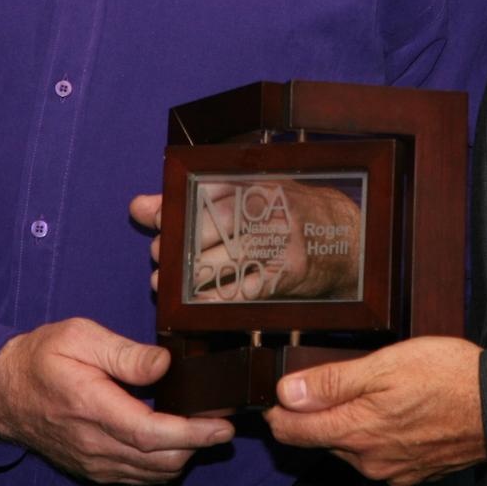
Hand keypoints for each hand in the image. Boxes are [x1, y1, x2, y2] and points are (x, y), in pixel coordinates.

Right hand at [0, 317, 232, 484]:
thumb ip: (124, 353)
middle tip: (221, 423)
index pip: (150, 433)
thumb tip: (164, 364)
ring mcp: (93, 462)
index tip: (221, 426)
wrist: (1, 392)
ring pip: (151, 475)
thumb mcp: (79, 336)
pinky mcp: (93, 469)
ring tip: (201, 429)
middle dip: (196, 445)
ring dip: (181, 456)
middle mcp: (93, 444)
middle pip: (158, 461)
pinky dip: (161, 466)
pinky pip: (136, 478)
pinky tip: (173, 443)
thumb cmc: (42, 357)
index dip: (191, 434)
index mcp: (91, 407)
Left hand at [131, 182, 361, 300]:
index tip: (156, 221)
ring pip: (223, 259)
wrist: (346, 239)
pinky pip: (242, 290)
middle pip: (212, 226)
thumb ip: (191, 200)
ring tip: (170, 281)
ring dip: (188, 276)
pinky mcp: (287, 274)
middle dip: (179, 244)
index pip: (205, 192)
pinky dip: (213, 299)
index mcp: (258, 183)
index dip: (174, 208)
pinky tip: (197, 302)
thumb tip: (140, 206)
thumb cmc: (290, 212)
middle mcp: (270, 209)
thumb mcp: (250, 193)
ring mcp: (280, 243)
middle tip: (161, 255)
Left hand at [264, 337, 485, 485]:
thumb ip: (331, 382)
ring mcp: (391, 471)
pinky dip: (378, 437)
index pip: (293, 431)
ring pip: (351, 448)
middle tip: (337, 381)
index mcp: (356, 431)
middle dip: (320, 414)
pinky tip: (397, 413)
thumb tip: (287, 392)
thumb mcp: (384, 364)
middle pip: (322, 439)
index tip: (276, 396)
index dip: (277, 412)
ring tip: (375, 393)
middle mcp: (369, 461)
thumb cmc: (448, 377)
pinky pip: (379, 457)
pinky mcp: (412, 474)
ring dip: (351, 424)